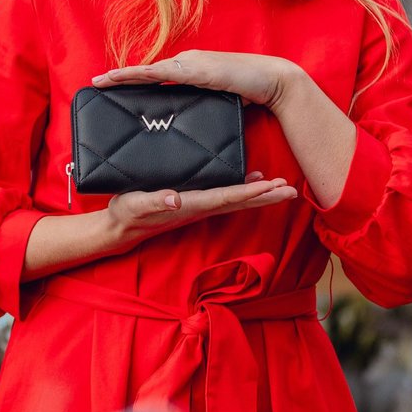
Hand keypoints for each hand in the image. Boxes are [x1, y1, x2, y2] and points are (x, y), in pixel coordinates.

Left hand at [91, 49, 301, 112]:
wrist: (272, 79)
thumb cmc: (250, 91)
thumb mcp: (219, 102)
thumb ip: (203, 107)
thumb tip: (190, 122)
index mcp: (191, 69)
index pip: (157, 76)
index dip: (134, 80)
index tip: (114, 86)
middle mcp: (186, 62)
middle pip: (147, 71)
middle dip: (120, 77)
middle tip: (96, 83)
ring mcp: (189, 63)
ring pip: (147, 69)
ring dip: (123, 75)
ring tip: (101, 80)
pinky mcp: (194, 69)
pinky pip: (160, 73)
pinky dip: (139, 75)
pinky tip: (123, 78)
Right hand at [104, 170, 297, 250]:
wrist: (120, 229)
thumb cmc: (126, 215)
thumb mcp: (134, 205)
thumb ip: (154, 201)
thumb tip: (175, 198)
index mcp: (190, 205)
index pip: (225, 198)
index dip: (248, 192)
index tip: (270, 186)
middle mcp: (200, 209)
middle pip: (240, 203)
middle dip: (266, 197)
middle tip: (292, 190)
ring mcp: (199, 208)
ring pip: (236, 202)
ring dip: (260, 195)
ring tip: (282, 187)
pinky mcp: (195, 205)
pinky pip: (226, 198)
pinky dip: (244, 191)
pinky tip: (253, 182)